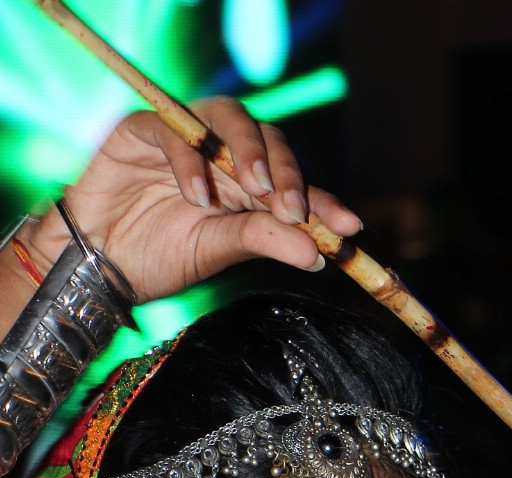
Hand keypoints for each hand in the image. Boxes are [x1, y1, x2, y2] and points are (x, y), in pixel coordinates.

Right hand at [21, 99, 360, 303]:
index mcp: (246, 186)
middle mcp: (221, 155)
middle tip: (293, 209)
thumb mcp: (217, 252)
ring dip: (247, 152)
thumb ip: (263, 242)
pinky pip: (172, 129)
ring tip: (256, 192)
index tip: (348, 228)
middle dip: (287, 172)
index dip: (322, 201)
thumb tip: (319, 255)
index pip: (292, 184)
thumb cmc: (159, 257)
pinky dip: (190, 160)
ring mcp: (184, 137)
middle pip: (267, 137)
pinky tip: (198, 197)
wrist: (99, 263)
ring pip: (226, 117)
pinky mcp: (142, 130)